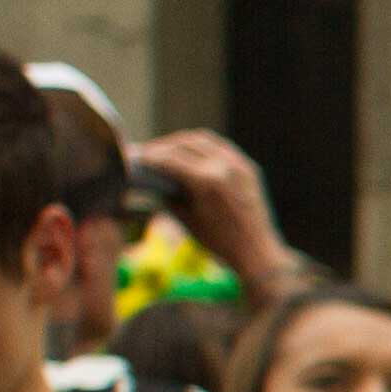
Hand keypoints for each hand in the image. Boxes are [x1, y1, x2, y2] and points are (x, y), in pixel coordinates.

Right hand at [133, 131, 297, 300]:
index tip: (133, 157)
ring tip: (165, 151)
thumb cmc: (218, 242)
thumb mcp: (185, 219)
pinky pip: (220, 147)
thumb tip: (151, 179)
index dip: (148, 156)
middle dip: (161, 147)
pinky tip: (189, 153)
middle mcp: (223, 166)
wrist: (257, 251)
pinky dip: (200, 146)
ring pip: (202, 140)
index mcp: (206, 181)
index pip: (168, 159)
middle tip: (146, 153)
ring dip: (179, 142)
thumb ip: (167, 195)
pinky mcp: (248, 166)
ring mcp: (238, 164)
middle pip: (183, 144)